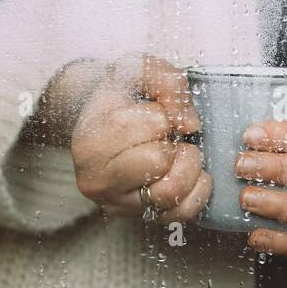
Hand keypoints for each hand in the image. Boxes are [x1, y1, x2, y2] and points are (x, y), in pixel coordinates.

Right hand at [32, 55, 210, 222]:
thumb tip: (188, 125)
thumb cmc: (123, 95)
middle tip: (168, 135)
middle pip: (158, 161)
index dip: (166, 115)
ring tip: (180, 152)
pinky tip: (190, 172)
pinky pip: (180, 213)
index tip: (157, 112)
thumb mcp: (139, 69)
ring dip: (187, 167)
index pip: (150, 125)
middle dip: (174, 142)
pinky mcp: (136, 218)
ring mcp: (115, 203)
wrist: (101, 120)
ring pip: (169, 193)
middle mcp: (95, 178)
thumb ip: (167, 82)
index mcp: (90, 138)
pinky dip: (196, 191)